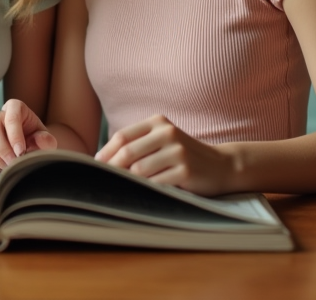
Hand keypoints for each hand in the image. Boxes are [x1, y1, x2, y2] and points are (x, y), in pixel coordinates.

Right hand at [0, 99, 56, 170]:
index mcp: (16, 108)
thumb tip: (39, 140)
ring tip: (7, 167)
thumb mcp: (47, 141)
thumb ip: (46, 140)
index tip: (20, 152)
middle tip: (12, 163)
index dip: (14, 135)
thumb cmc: (38, 142)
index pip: (11, 116)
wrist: (30, 151)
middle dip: (1, 148)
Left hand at [95, 114, 237, 195]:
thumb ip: (138, 144)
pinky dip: (146, 189)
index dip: (105, 152)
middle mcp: (168, 133)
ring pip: (139, 170)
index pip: (122, 136)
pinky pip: (155, 183)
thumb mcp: (162, 141)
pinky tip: (144, 192)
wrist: (220, 165)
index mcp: (158, 122)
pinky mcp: (185, 171)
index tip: (95, 166)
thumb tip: (102, 160)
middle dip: (111, 169)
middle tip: (102, 181)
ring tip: (123, 188)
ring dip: (129, 181)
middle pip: (128, 152)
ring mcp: (178, 151)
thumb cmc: (182, 155)